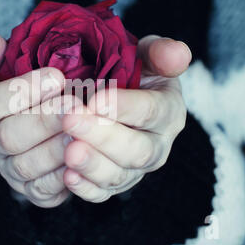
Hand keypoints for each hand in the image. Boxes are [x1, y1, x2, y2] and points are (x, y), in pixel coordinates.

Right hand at [0, 27, 78, 207]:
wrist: (49, 119)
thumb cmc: (35, 88)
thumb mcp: (15, 65)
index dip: (25, 90)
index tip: (58, 76)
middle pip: (9, 137)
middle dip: (44, 120)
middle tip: (75, 106)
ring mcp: (8, 168)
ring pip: (25, 165)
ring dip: (55, 149)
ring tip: (83, 132)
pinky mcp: (30, 189)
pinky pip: (41, 191)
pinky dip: (61, 179)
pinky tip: (82, 160)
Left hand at [61, 35, 191, 202]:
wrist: (112, 97)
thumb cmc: (128, 73)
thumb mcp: (145, 55)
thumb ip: (160, 52)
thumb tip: (177, 53)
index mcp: (168, 112)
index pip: (152, 111)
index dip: (125, 107)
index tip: (95, 100)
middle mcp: (157, 145)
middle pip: (137, 150)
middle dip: (103, 136)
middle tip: (71, 120)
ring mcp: (135, 169)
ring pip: (119, 174)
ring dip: (93, 164)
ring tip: (68, 151)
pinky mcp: (113, 183)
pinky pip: (102, 193)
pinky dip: (86, 188)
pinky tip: (68, 177)